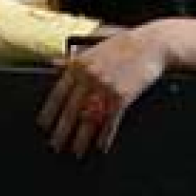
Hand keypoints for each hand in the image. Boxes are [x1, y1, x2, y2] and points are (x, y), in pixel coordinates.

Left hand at [37, 25, 169, 157]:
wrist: (152, 44)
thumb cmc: (125, 43)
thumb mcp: (94, 45)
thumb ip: (73, 57)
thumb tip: (53, 64)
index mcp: (79, 64)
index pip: (58, 93)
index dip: (49, 112)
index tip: (43, 126)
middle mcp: (89, 77)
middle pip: (70, 111)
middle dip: (62, 132)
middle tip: (55, 145)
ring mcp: (105, 87)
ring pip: (88, 119)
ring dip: (81, 139)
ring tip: (76, 152)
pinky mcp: (122, 96)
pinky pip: (110, 121)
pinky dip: (105, 137)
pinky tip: (101, 147)